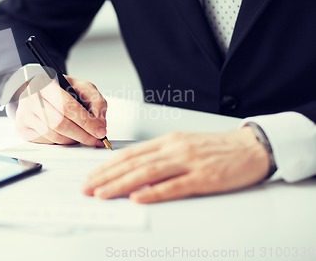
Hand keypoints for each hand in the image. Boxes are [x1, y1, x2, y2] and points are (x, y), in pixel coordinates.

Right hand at [14, 75, 107, 146]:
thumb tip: (100, 125)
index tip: (100, 131)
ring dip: (73, 140)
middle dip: (82, 135)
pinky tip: (67, 135)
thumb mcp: (82, 87)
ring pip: (53, 135)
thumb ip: (96, 102)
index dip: (86, 121)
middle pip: (59, 123)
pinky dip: (61, 142)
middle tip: (95, 139)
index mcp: (45, 83)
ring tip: (82, 136)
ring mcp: (24, 114)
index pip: (67, 106)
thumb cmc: (61, 89)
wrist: (39, 91)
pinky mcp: (22, 128)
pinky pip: (46, 142)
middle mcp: (31, 98)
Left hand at [83, 127, 269, 202]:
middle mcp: (174, 149)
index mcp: (168, 141)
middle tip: (88, 188)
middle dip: (106, 176)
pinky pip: (175, 186)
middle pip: (133, 163)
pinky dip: (154, 192)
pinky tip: (138, 198)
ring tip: (102, 193)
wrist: (251, 146)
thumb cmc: (216, 147)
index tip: (91, 177)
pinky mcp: (204, 178)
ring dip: (121, 184)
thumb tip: (134, 171)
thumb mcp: (183, 145)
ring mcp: (188, 162)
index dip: (107, 166)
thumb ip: (160, 156)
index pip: (130, 154)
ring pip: (148, 173)